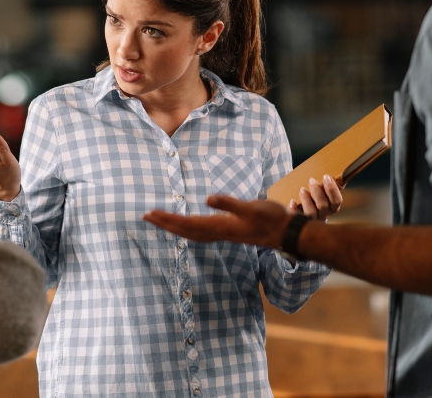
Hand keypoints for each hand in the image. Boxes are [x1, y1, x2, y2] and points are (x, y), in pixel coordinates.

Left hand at [143, 194, 294, 248]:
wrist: (285, 233)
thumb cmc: (270, 218)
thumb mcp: (251, 207)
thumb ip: (229, 204)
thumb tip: (208, 198)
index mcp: (220, 225)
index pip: (187, 223)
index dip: (167, 219)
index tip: (150, 214)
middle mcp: (218, 232)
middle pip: (185, 230)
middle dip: (165, 224)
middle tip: (145, 216)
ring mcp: (223, 233)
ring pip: (192, 233)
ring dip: (174, 227)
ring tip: (160, 221)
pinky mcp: (228, 231)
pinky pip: (201, 232)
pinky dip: (189, 229)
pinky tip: (187, 225)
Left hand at [289, 175, 342, 220]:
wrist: (304, 209)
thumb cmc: (317, 195)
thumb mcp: (326, 191)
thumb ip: (331, 183)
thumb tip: (339, 170)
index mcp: (332, 207)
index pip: (337, 201)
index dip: (332, 189)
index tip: (325, 176)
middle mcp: (324, 215)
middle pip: (323, 206)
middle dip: (317, 191)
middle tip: (311, 180)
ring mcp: (313, 220)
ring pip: (311, 212)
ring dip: (306, 199)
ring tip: (302, 189)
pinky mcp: (301, 222)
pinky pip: (297, 218)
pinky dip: (294, 210)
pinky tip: (292, 202)